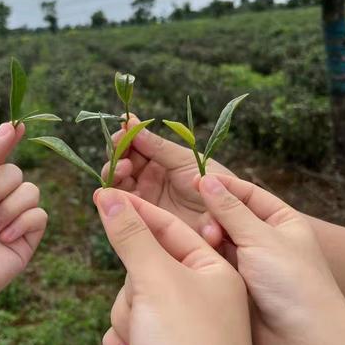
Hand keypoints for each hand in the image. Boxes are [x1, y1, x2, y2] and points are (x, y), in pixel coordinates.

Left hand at [0, 123, 47, 337]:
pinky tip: (4, 238)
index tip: (20, 126)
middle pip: (16, 173)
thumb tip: (10, 126)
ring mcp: (11, 220)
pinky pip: (40, 215)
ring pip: (31, 191)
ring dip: (8, 208)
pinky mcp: (27, 239)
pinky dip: (22, 224)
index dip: (7, 143)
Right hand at [94, 188, 255, 344]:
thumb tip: (110, 196)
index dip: (136, 209)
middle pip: (142, 266)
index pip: (168, 226)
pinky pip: (130, 327)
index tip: (104, 192)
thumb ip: (132, 236)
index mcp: (213, 268)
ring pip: (131, 298)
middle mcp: (200, 291)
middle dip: (134, 290)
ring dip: (130, 322)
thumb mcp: (160, 281)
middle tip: (146, 308)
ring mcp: (180, 321)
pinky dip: (129, 343)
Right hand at [102, 114, 230, 246]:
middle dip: (118, 153)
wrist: (229, 219)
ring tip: (125, 168)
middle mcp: (150, 178)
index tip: (124, 127)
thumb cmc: (216, 185)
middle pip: (121, 162)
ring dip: (115, 172)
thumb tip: (132, 124)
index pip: (135, 145)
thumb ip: (158, 147)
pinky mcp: (144, 220)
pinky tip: (116, 189)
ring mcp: (146, 199)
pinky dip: (115, 195)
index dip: (127, 136)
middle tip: (121, 149)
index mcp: (161, 160)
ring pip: (118, 183)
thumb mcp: (187, 161)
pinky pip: (123, 206)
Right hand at [197, 174, 344, 344]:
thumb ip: (230, 209)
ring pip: (218, 236)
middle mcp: (264, 237)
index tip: (196, 179)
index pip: (247, 193)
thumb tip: (207, 180)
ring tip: (210, 244)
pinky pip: (213, 258)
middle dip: (216, 216)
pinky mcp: (234, 279)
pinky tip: (201, 257)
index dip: (223, 186)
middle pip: (228, 214)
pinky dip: (206, 254)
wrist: (302, 341)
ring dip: (211, 236)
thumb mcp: (262, 238)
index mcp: (280, 221)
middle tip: (211, 230)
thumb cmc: (294, 284)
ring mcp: (248, 259)